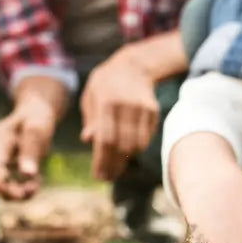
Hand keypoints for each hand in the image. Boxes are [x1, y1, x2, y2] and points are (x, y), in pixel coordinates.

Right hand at [0, 95, 57, 199]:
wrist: (36, 110)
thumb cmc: (37, 118)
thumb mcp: (37, 131)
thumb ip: (31, 151)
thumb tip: (28, 174)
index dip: (6, 186)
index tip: (24, 194)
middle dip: (12, 191)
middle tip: (34, 189)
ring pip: (0, 185)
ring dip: (18, 190)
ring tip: (36, 184)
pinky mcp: (4, 165)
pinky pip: (8, 183)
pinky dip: (21, 186)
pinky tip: (36, 179)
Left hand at [81, 51, 158, 181]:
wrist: (133, 65)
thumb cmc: (105, 83)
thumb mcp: (91, 95)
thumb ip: (90, 118)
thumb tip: (88, 140)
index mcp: (106, 102)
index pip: (105, 138)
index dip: (102, 160)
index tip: (98, 175)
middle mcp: (125, 106)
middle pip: (122, 146)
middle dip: (114, 166)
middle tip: (107, 177)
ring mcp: (142, 109)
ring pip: (136, 145)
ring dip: (125, 161)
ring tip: (116, 169)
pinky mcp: (153, 111)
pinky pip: (146, 138)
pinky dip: (136, 149)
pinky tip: (127, 153)